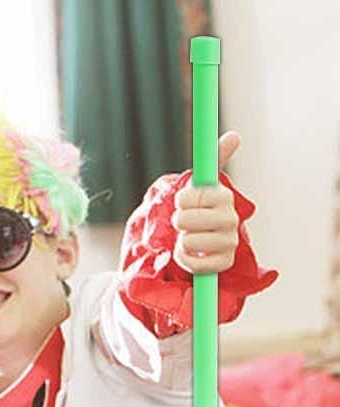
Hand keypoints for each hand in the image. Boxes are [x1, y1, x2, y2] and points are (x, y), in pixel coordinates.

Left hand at [171, 131, 240, 273]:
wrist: (205, 240)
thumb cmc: (200, 209)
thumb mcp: (203, 185)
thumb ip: (215, 160)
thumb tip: (234, 136)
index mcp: (224, 197)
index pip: (195, 196)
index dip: (182, 200)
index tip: (182, 201)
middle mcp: (231, 219)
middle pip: (187, 220)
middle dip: (179, 221)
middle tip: (183, 222)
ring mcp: (229, 242)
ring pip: (188, 242)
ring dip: (181, 241)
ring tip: (188, 237)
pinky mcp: (224, 264)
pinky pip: (194, 263)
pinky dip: (184, 260)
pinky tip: (189, 253)